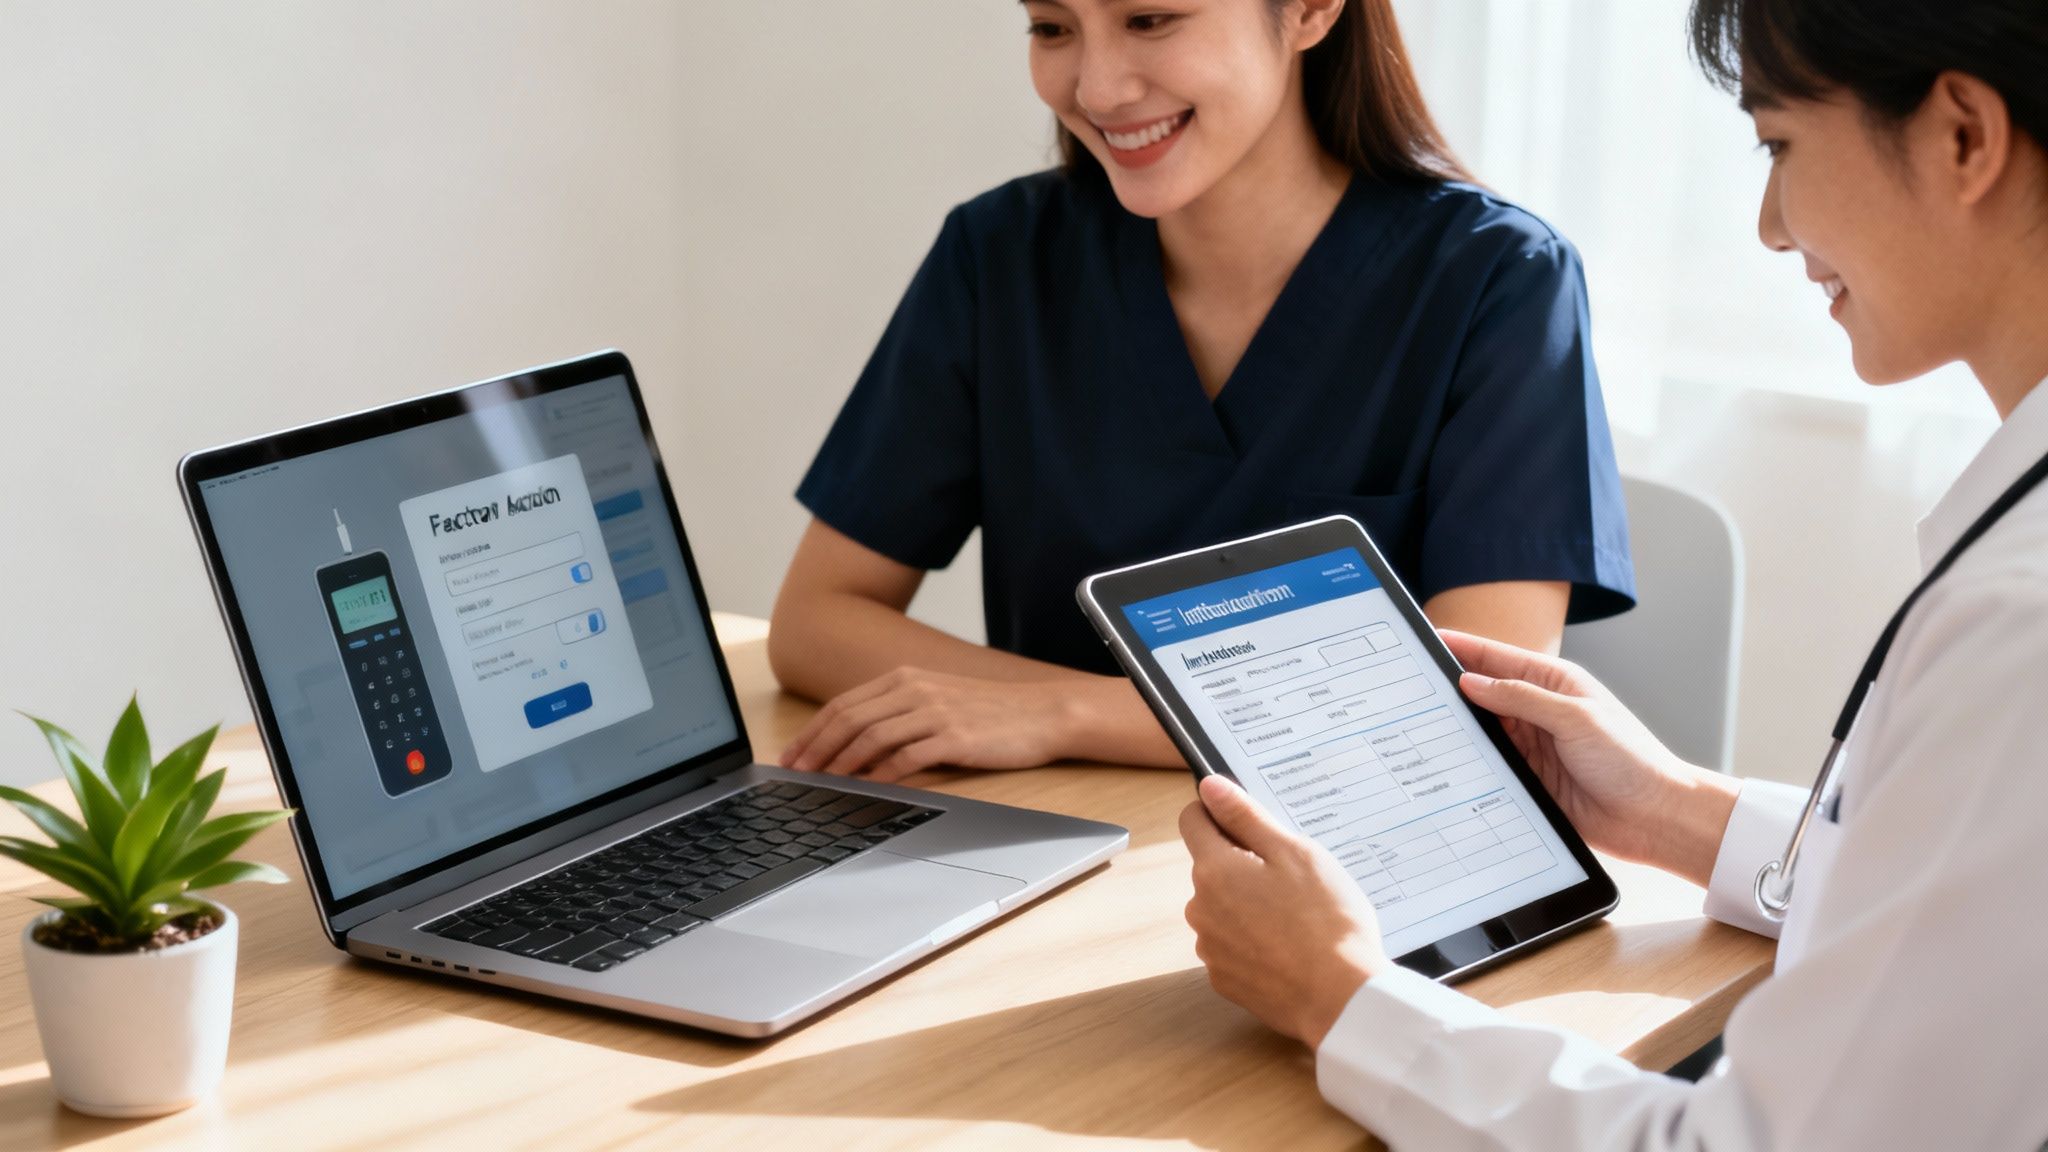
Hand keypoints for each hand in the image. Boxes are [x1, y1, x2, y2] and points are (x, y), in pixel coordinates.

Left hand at [779, 667, 1075, 782]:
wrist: (1043, 713)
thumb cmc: (991, 713)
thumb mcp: (939, 700)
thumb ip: (900, 714)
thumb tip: (854, 746)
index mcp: (906, 678)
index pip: (844, 705)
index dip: (812, 731)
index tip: (790, 755)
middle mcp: (916, 689)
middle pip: (850, 719)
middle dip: (816, 748)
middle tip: (795, 774)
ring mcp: (935, 711)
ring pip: (871, 737)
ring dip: (841, 763)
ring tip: (821, 784)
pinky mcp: (955, 736)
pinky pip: (907, 756)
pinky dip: (882, 773)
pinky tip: (867, 788)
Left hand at [1179, 775, 1387, 1049]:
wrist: (1341, 999)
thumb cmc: (1327, 921)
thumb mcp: (1295, 853)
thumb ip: (1246, 817)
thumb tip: (1209, 787)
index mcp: (1215, 869)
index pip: (1192, 820)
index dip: (1219, 813)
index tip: (1249, 823)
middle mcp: (1200, 907)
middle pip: (1212, 867)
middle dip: (1244, 865)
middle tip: (1293, 880)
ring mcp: (1210, 947)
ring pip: (1223, 908)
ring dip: (1249, 905)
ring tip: (1296, 919)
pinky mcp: (1224, 979)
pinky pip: (1232, 945)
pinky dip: (1254, 942)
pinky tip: (1289, 949)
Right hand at [1440, 629, 1738, 885]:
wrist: (1654, 817)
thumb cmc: (1631, 760)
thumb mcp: (1574, 718)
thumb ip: (1521, 698)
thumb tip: (1472, 682)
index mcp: (1556, 683)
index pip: (1499, 658)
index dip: (1464, 647)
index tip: (1429, 638)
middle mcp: (1541, 710)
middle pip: (1484, 693)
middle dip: (1451, 687)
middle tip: (1411, 684)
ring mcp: (1534, 745)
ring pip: (1483, 729)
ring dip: (1459, 726)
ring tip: (1419, 721)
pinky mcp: (1529, 778)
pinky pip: (1491, 764)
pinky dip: (1471, 760)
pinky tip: (1446, 758)